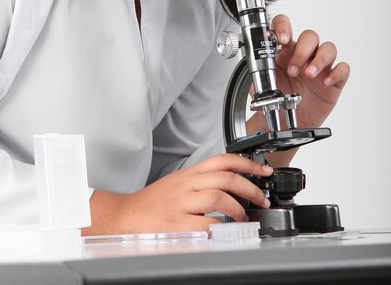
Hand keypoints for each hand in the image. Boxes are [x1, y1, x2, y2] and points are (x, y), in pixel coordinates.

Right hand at [82, 154, 272, 234]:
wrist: (127, 216)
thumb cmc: (154, 203)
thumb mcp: (179, 182)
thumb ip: (202, 181)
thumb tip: (233, 185)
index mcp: (190, 173)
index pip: (223, 160)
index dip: (248, 163)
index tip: (264, 170)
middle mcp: (187, 185)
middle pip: (226, 178)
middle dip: (251, 188)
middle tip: (262, 198)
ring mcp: (183, 204)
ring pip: (219, 197)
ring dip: (238, 208)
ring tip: (244, 217)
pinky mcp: (178, 224)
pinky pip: (207, 224)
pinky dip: (221, 227)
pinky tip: (226, 231)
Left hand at [269, 15, 349, 128]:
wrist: (285, 121)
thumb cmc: (276, 98)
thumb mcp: (260, 82)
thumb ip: (258, 67)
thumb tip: (255, 57)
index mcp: (285, 50)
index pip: (285, 25)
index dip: (284, 27)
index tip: (282, 39)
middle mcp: (304, 54)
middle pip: (310, 36)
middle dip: (302, 51)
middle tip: (293, 70)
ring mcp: (320, 66)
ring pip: (329, 48)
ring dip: (319, 59)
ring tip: (309, 75)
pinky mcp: (333, 80)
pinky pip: (343, 69)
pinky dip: (336, 73)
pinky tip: (325, 82)